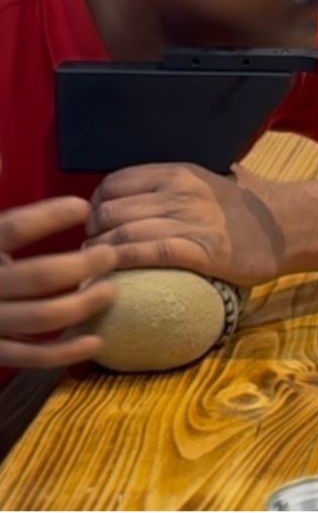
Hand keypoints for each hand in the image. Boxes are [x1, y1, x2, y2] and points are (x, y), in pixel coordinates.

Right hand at [0, 195, 115, 368]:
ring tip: (112, 291)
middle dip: (82, 266)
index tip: (82, 206)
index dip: (48, 216)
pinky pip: (30, 356)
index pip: (12, 230)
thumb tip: (5, 157)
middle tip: (111, 256)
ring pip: (40, 318)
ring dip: (82, 305)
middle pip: (38, 276)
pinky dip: (64, 352)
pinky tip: (97, 341)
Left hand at [85, 164, 289, 287]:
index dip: (97, 204)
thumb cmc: (249, 206)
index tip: (98, 223)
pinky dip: (119, 264)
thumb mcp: (212, 178)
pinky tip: (111, 273)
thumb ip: (177, 182)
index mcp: (178, 172)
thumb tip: (140, 190)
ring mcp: (190, 221)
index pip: (114, 183)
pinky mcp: (201, 250)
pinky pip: (145, 254)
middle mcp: (180, 192)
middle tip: (94, 251)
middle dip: (92, 233)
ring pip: (121, 233)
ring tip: (97, 266)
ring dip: (99, 253)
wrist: (289, 226)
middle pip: (110, 211)